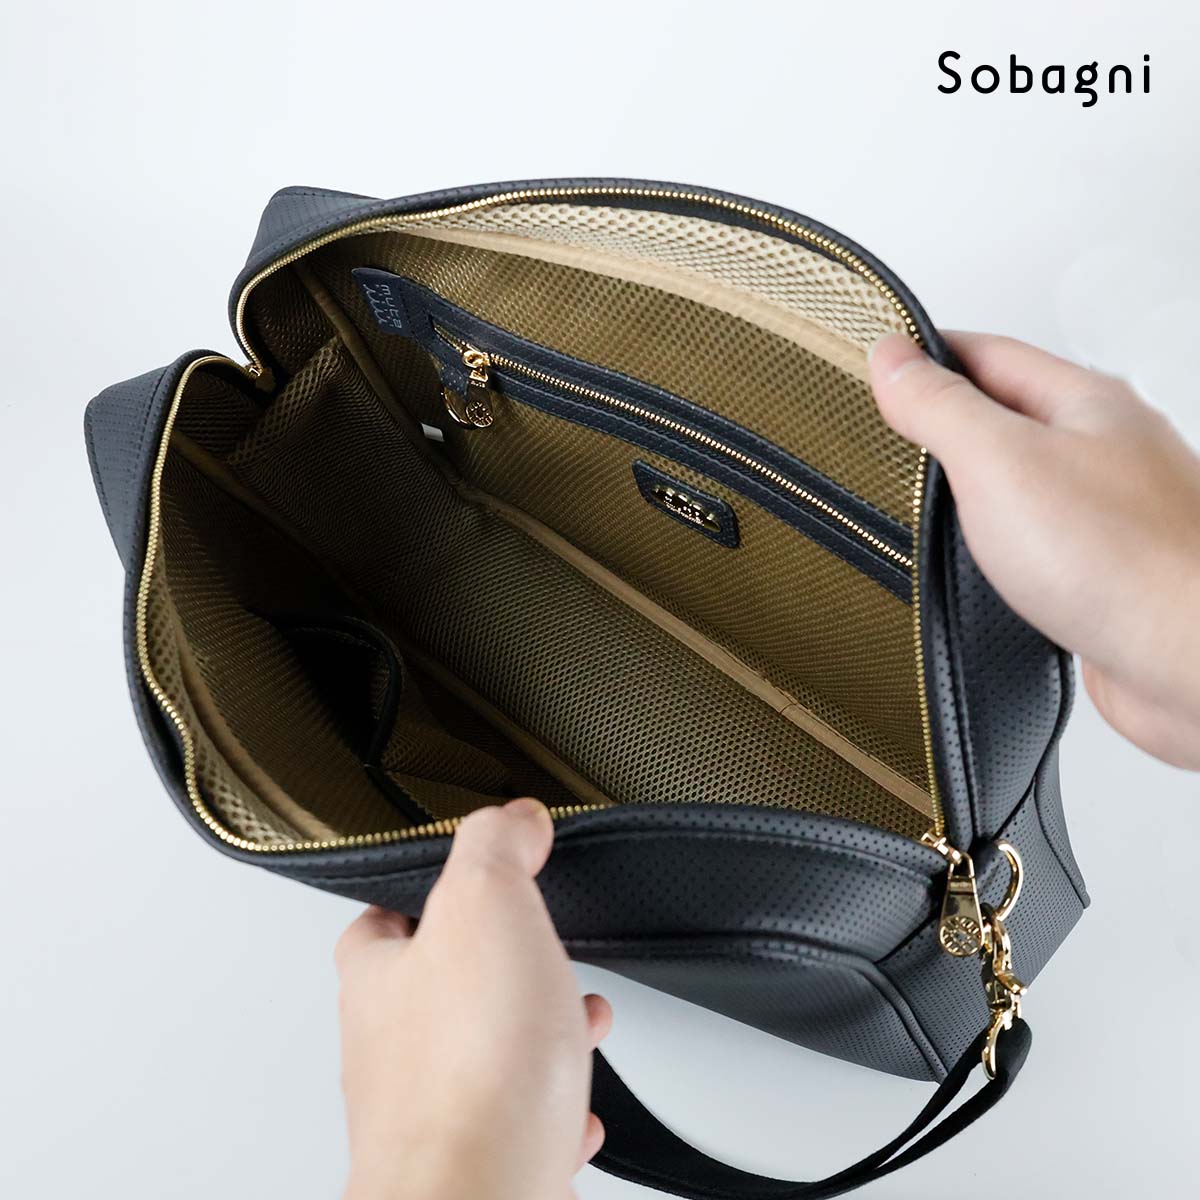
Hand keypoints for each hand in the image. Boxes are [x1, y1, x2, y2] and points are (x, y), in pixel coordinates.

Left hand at [336, 798, 611, 1199]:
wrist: (479, 1199)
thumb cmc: (469, 1071)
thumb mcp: (484, 904)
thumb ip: (496, 847)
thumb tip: (513, 817)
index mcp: (379, 979)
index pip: (382, 919)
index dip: (427, 893)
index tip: (470, 876)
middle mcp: (394, 1052)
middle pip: (440, 991)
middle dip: (499, 970)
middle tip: (535, 954)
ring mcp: (435, 1116)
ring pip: (482, 1059)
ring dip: (533, 1035)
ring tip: (576, 1021)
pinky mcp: (478, 1165)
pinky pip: (514, 1127)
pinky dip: (549, 1109)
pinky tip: (574, 1112)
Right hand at [870, 332, 1199, 768]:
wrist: (1191, 661)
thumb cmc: (1125, 562)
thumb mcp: (999, 460)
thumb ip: (940, 406)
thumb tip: (892, 359)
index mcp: (1085, 404)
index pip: (986, 353)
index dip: (924, 355)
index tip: (876, 364)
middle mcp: (1105, 450)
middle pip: (1007, 412)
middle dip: (945, 416)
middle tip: (891, 420)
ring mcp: (1107, 512)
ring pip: (1023, 479)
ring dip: (972, 484)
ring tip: (923, 488)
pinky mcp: (1101, 573)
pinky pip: (1036, 539)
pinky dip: (996, 542)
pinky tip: (975, 560)